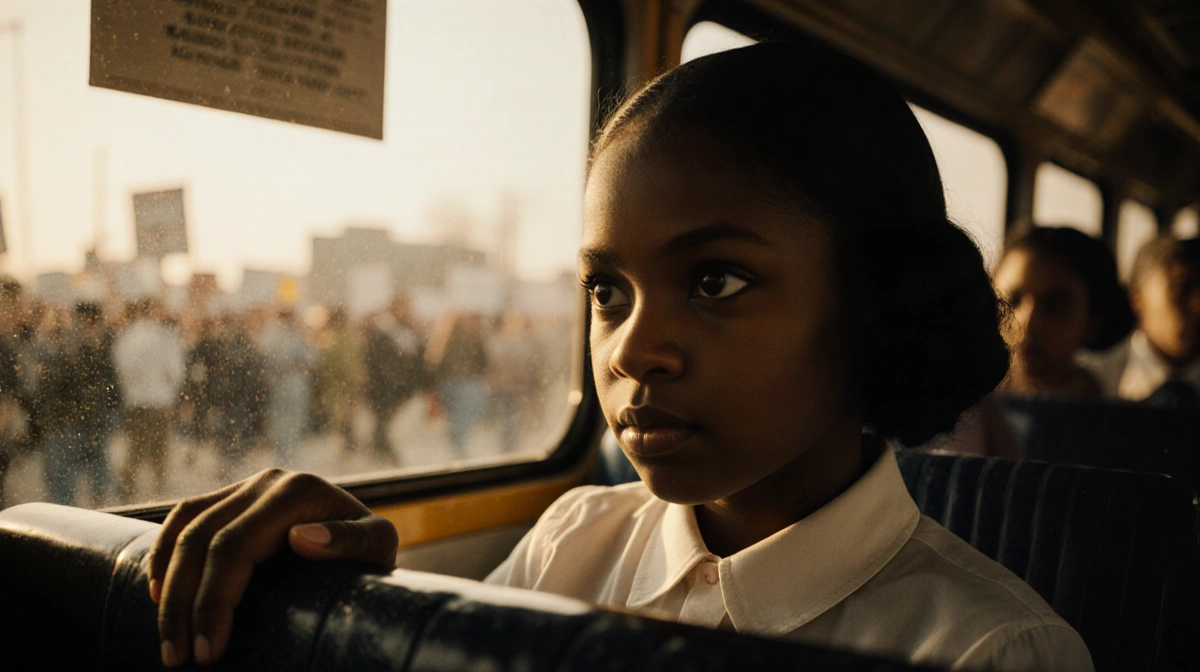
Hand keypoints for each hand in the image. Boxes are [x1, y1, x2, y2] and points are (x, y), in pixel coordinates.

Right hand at [148, 469, 397, 666]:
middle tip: (180, 660)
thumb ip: (353, 541)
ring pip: (183, 530)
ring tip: (169, 643)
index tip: (208, 652)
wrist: (368, 536)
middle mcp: (267, 481)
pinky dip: (163, 553)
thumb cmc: (372, 551)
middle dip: (183, 605)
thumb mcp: (379, 545)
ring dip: (166, 589)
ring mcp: (246, 486)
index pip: (234, 547)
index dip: (213, 601)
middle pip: (201, 541)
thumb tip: (303, 537)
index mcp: (298, 491)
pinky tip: (156, 593)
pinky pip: (182, 518)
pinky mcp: (230, 497)